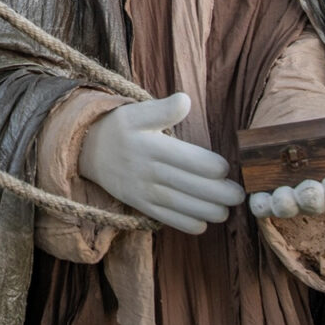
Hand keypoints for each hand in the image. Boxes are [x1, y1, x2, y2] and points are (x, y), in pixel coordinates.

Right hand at [78, 93, 245, 233]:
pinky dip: (183, 223)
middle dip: (215, 193)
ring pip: (177, 203)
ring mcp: (141, 190)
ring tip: (226, 212)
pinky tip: (203, 224)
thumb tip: (185, 99)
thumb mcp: (136, 112)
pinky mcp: (138, 204)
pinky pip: (163, 217)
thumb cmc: (120, 127)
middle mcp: (146, 170)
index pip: (184, 158)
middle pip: (185, 184)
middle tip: (238, 196)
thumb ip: (162, 109)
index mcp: (150, 145)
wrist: (86, 150)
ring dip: (204, 210)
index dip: (207, 166)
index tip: (226, 169)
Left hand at [247, 159, 324, 218]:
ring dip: (285, 201)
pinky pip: (260, 207)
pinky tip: (257, 196)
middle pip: (313, 202)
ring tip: (284, 193)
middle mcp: (314, 201)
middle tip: (310, 188)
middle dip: (311, 196)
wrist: (301, 157)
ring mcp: (289, 201)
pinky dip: (258, 203)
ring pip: (285, 206)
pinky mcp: (265, 200)